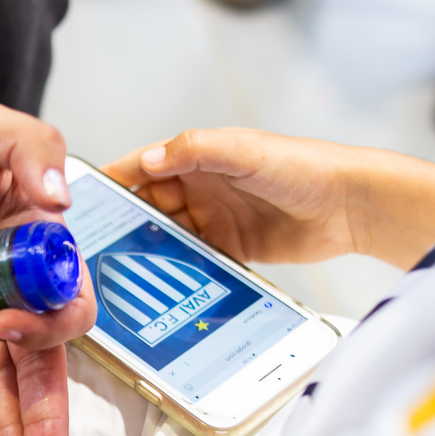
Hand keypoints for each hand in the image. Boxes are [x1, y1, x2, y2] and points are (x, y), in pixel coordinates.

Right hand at [103, 128, 363, 264]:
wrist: (349, 206)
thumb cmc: (302, 167)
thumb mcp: (243, 151)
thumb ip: (194, 150)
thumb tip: (147, 160)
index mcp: (198, 157)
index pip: (143, 167)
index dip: (114, 182)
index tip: (85, 201)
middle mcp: (201, 187)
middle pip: (149, 207)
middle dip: (126, 224)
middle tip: (98, 247)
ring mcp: (214, 219)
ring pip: (168, 237)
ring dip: (150, 250)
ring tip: (123, 270)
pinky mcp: (230, 248)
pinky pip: (194, 260)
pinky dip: (179, 270)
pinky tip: (162, 284)